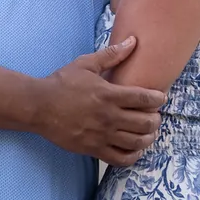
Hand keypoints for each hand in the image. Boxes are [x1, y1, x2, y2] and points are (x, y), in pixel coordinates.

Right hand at [34, 38, 165, 165]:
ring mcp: (101, 135)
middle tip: (155, 115)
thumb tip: (132, 41)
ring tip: (149, 132)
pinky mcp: (93, 149)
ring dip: (148, 137)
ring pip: (136, 142)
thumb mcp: (86, 64)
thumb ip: (112, 54)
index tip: (160, 97)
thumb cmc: (62, 83)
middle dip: (156, 119)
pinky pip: (121, 159)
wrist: (39, 106)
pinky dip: (133, 155)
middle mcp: (108, 116)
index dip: (157, 98)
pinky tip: (135, 148)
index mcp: (108, 94)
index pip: (143, 98)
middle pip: (145, 122)